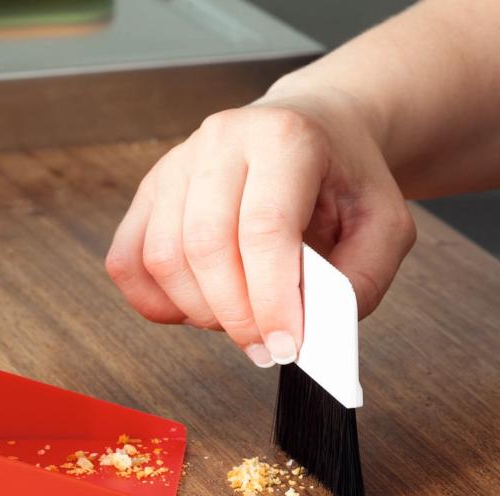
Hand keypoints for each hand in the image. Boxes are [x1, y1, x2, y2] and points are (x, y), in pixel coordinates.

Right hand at [104, 87, 415, 366]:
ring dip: (197, 311)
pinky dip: (155, 302)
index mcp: (283, 138)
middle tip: (263, 346)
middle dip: (233, 315)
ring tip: (236, 322)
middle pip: (203, 246)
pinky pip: (127, 262)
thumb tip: (309, 332)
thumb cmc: (342, 180)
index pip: (263, 229)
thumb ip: (359, 280)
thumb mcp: (385, 226)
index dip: (270, 299)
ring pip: (161, 258)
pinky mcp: (148, 194)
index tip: (284, 345)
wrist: (313, 133)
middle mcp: (220, 142)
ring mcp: (174, 166)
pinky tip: (195, 308)